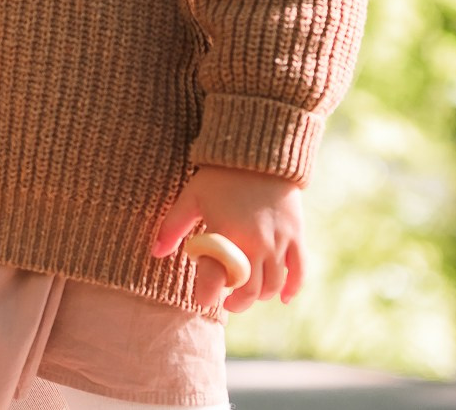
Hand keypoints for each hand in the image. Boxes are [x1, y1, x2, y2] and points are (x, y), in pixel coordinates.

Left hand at [151, 165, 303, 312]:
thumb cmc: (220, 175)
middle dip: (238, 302)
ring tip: (248, 294)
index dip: (209, 295)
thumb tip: (155, 253)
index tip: (203, 300)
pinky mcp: (296, 235)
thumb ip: (172, 226)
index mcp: (226, 235)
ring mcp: (279, 242)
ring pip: (273, 284)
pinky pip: (299, 271)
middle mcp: (255, 244)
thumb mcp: (191, 197)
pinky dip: (293, 288)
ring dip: (260, 296)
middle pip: (250, 290)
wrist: (260, 152)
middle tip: (228, 302)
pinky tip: (283, 298)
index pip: (217, 279)